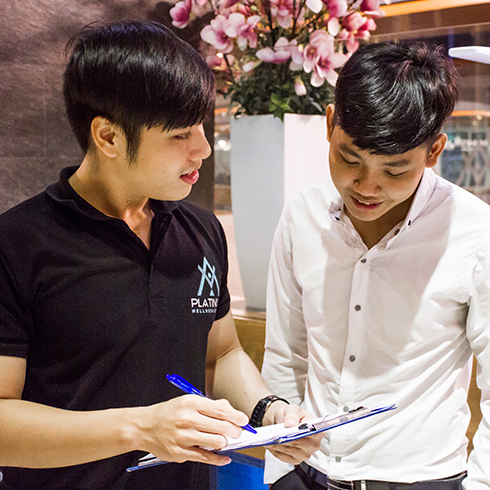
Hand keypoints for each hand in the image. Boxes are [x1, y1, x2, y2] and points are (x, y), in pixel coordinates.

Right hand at [134, 395, 248, 465]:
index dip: (236, 416)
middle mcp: (187, 419)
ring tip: (223, 440)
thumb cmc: (169, 413)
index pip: (220, 410)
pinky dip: (219, 459)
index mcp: (191, 403)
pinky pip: (206, 458)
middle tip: (237, 432)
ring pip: (216, 442)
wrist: (144, 427)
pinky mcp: (180, 453)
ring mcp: (184, 437)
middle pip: (221, 427)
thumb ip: (209, 405)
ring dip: (224, 443)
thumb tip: (230, 411)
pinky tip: (224, 457)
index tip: (243, 420)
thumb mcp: (188, 401)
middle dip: (234, 431)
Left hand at [264, 402, 322, 464]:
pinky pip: (283, 456)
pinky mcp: (295, 460)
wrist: (281, 420)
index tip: (289, 427)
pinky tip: (270, 443)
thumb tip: (291, 424)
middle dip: (286, 437)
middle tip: (274, 432)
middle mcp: (314, 445)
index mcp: (318, 431)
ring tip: (269, 437)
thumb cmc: (290, 414)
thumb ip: (292, 414)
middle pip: (298, 443)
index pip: (311, 434)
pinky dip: (275, 450)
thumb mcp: (292, 409)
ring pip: (289, 450)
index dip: (300, 432)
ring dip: (278, 444)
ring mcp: (305, 454)